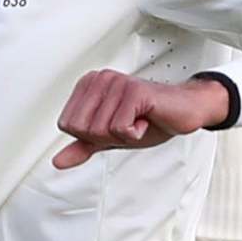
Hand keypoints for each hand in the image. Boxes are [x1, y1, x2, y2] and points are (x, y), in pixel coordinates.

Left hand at [52, 73, 229, 167]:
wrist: (183, 113)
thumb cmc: (149, 119)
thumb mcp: (109, 137)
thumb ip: (83, 146)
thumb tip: (58, 161)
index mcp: (88, 85)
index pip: (67, 125)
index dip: (92, 135)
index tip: (114, 124)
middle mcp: (100, 79)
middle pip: (81, 128)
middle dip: (106, 136)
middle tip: (127, 124)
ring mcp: (116, 83)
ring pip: (100, 130)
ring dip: (123, 135)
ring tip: (138, 121)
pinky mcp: (133, 91)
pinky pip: (119, 128)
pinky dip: (135, 134)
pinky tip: (145, 120)